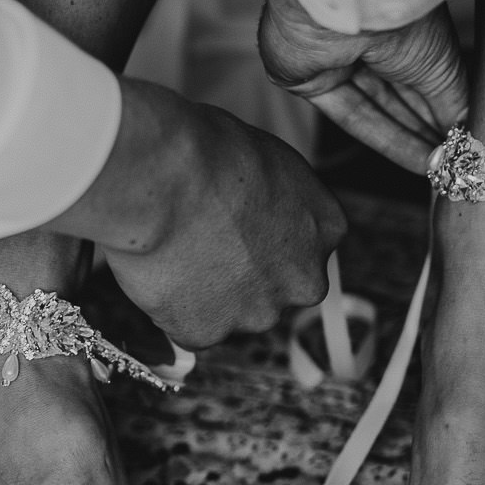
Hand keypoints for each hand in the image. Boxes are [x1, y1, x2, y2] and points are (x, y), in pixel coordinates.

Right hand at [45, 78, 342, 347]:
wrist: (164, 179)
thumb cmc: (208, 151)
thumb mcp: (268, 160)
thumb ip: (276, 198)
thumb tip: (254, 207)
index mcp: (326, 228)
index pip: (301, 247)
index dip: (261, 237)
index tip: (233, 225)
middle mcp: (304, 279)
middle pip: (273, 288)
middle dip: (241, 275)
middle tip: (200, 244)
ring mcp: (258, 312)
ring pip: (230, 312)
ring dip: (205, 293)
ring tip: (172, 251)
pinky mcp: (209, 334)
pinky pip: (186, 327)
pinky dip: (169, 307)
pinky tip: (158, 271)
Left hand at [257, 0, 467, 173]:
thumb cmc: (398, 15)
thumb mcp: (440, 64)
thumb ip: (453, 102)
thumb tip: (470, 134)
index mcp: (395, 18)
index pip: (421, 73)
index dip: (443, 108)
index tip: (467, 142)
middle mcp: (363, 34)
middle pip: (398, 93)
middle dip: (429, 129)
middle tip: (460, 164)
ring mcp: (333, 56)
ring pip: (376, 107)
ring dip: (412, 140)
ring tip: (446, 170)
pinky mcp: (305, 78)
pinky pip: (350, 115)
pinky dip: (385, 139)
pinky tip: (419, 162)